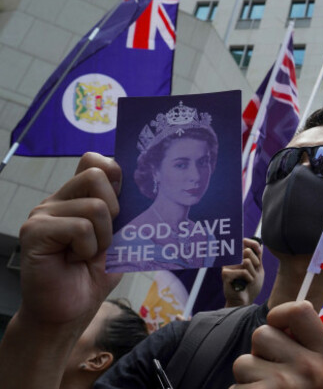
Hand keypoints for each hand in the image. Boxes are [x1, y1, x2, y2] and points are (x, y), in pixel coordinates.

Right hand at [18, 152, 122, 328]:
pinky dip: (87, 248)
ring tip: (86, 255)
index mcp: (76, 197)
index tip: (121, 199)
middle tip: (103, 239)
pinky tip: (74, 261)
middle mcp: (57, 200)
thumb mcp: (117, 239)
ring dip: (102, 237)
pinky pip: (80, 227)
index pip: (93, 160)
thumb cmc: (92, 276)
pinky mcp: (34, 231)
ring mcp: (42, 214)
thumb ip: (123, 212)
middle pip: (97, 175)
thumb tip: (139, 186)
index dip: (113, 171)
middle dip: (113, 210)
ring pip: (94, 206)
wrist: (69, 312)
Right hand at [222, 238, 263, 306]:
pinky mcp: (225, 274)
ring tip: (248, 280)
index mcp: (238, 255)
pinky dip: (248, 279)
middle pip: (248, 251)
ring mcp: (227, 265)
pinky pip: (243, 272)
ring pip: (246, 262)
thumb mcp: (258, 268)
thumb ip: (258, 256)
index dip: (255, 245)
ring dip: (252, 273)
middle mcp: (231, 258)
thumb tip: (259, 243)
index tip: (259, 253)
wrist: (245, 300)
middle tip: (253, 272)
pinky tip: (244, 284)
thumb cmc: (251, 284)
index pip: (246, 242)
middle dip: (255, 263)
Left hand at [231, 301, 322, 388]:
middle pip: (261, 334)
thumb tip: (275, 318)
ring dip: (247, 379)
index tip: (279, 329)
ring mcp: (285, 384)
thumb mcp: (321, 370)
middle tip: (273, 375)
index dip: (279, 315)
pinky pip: (234, 387)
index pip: (300, 309)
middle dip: (258, 354)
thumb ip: (303, 344)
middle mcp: (310, 368)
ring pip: (242, 363)